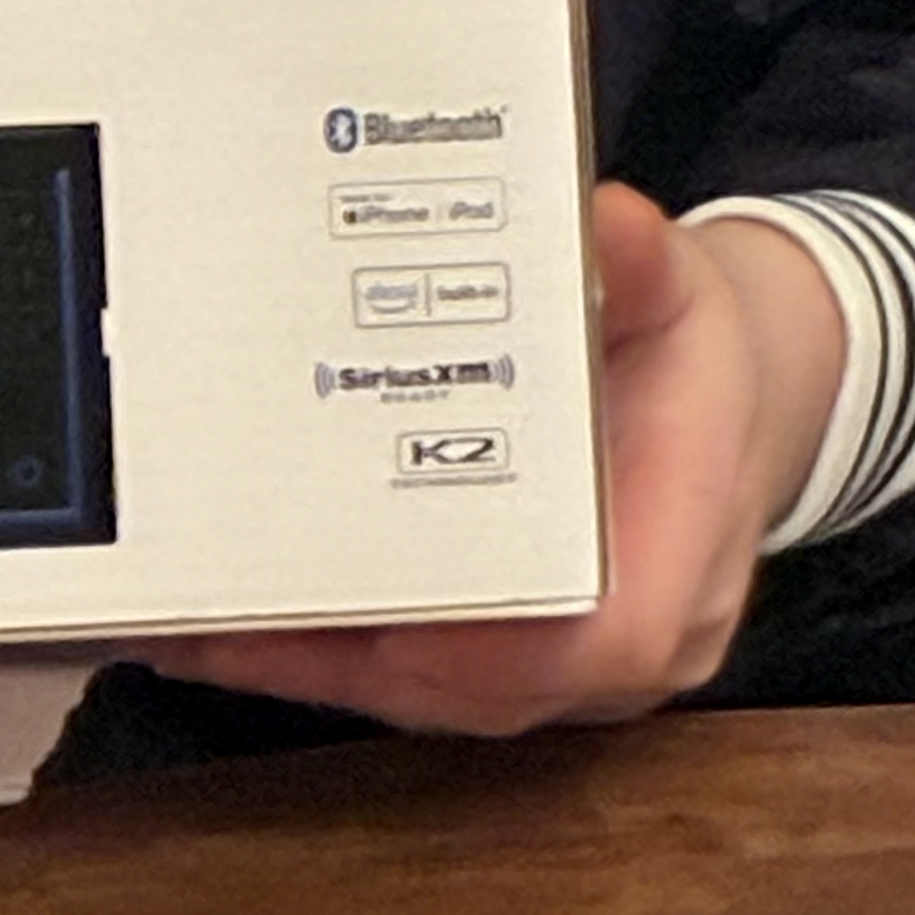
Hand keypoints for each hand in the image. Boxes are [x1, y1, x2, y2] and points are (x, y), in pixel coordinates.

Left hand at [152, 178, 843, 735]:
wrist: (728, 403)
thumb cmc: (693, 363)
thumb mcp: (683, 292)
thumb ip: (644, 265)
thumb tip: (610, 223)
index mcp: (682, 576)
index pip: (590, 645)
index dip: (476, 647)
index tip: (368, 610)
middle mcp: (618, 647)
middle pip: (471, 683)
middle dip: (337, 650)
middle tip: (213, 599)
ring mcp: (556, 666)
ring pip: (422, 690)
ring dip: (307, 656)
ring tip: (186, 610)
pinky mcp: (500, 655)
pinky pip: (402, 669)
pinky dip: (314, 644)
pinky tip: (220, 613)